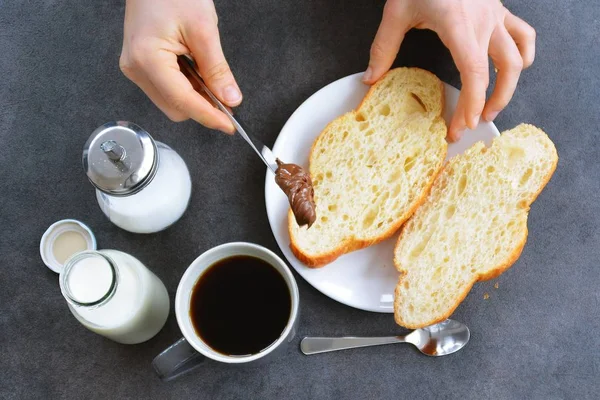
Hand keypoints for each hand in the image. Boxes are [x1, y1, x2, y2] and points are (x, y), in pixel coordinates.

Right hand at [119, 0, 240, 132]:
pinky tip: (195, 72)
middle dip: (202, 107)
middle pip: (175, 108)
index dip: (209, 117)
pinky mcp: (139, 66)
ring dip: (194, 97)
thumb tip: (229, 99)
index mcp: (147, 58)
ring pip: (171, 102)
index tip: (229, 126)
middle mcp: (135, 68)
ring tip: (207, 74)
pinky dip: (185, 87)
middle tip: (226, 98)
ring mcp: (135, 68)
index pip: (183, 102)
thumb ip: (217, 70)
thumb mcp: (203, 30)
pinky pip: (166, 89)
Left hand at [365, 0, 535, 140]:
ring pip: (518, 56)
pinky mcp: (499, 10)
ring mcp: (495, 15)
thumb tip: (371, 78)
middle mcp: (483, 21)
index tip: (462, 125)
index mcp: (458, 24)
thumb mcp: (397, 10)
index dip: (471, 103)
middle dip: (488, 104)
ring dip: (509, 87)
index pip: (474, 72)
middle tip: (471, 126)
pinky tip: (514, 70)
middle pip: (501, 71)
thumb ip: (384, 47)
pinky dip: (524, 55)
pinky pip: (523, 35)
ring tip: (492, 108)